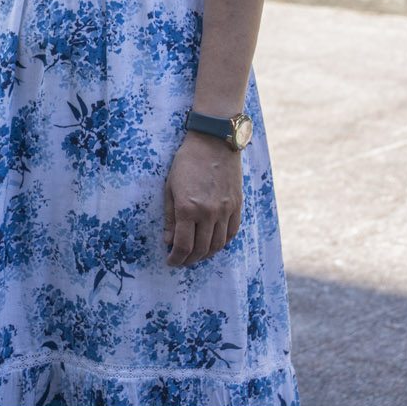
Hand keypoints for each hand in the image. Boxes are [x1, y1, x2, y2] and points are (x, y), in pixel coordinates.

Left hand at [163, 132, 243, 266]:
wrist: (214, 143)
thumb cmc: (186, 163)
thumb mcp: (170, 187)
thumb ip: (170, 217)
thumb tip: (168, 241)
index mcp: (188, 208)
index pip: (182, 245)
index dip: (176, 258)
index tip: (170, 262)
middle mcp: (208, 213)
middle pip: (201, 249)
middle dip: (189, 260)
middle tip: (181, 262)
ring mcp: (225, 211)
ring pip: (218, 245)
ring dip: (206, 255)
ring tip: (195, 256)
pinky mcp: (237, 207)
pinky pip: (231, 233)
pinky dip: (222, 243)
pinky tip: (213, 244)